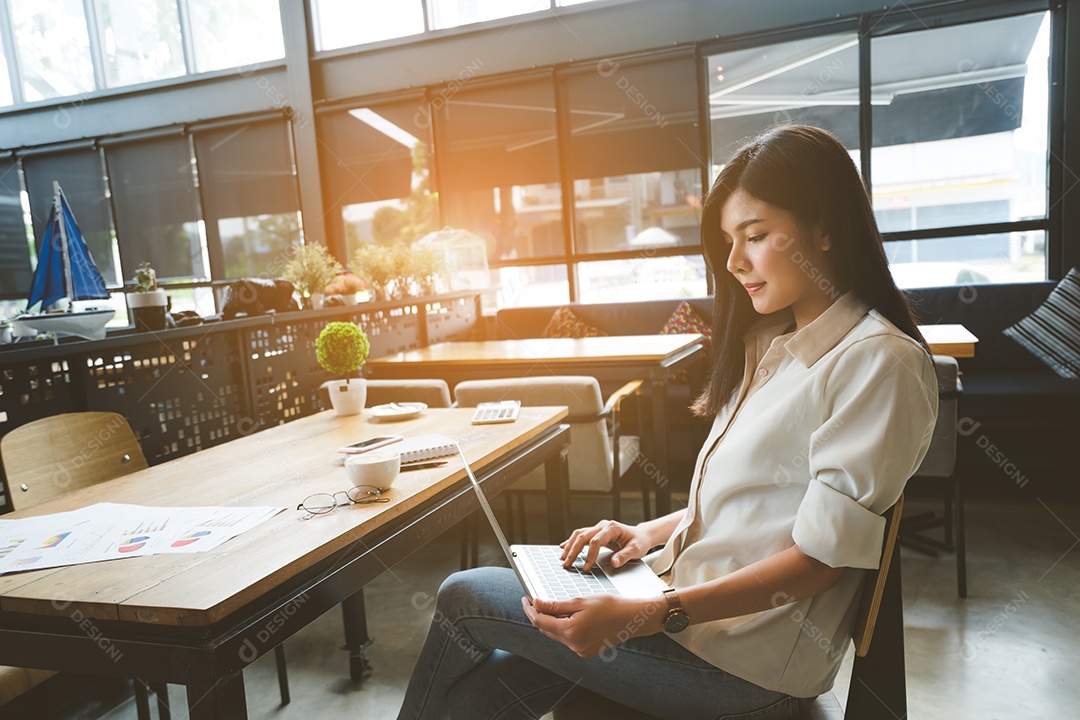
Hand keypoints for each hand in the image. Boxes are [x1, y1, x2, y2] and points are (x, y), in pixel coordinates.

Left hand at [521, 594, 663, 657]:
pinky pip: (568, 641)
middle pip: (546, 630)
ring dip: (552, 623)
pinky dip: (564, 630)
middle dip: (539, 616)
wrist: (631, 618)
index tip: (525, 600)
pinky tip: (569, 619)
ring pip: (557, 636)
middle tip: (535, 601)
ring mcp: (580, 650)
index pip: (540, 621)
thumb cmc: (609, 606)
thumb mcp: (579, 601)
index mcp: (570, 631)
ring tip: (553, 608)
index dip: (530, 610)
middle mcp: (574, 645)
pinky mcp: (587, 652)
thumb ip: (555, 605)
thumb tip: (536, 603)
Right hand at [560, 519, 653, 571]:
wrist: (641, 535)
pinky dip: (571, 541)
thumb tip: (614, 563)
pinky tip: (563, 547)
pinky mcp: (596, 532)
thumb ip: (625, 556)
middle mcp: (603, 526)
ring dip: (570, 546)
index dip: (590, 555)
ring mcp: (598, 528)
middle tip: (567, 564)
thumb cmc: (639, 542)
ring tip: (563, 558)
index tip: (586, 568)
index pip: (596, 541)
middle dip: (573, 551)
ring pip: (579, 534)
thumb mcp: (636, 549)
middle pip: (583, 536)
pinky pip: (580, 535)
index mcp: (612, 528)